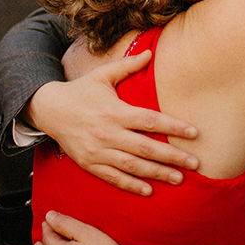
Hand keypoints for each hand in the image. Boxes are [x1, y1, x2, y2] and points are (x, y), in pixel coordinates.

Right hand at [26, 50, 198, 195]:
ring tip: (179, 179)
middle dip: (172, 157)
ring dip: (157, 174)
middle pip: (145, 148)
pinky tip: (149, 191)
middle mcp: (108, 133)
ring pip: (132, 166)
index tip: (194, 132)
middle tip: (195, 163)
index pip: (149, 121)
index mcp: (115, 111)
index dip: (173, 127)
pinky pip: (113, 178)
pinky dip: (131, 185)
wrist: (49, 109)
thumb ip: (128, 65)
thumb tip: (150, 53)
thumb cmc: (81, 90)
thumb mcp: (102, 75)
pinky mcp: (90, 164)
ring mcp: (98, 151)